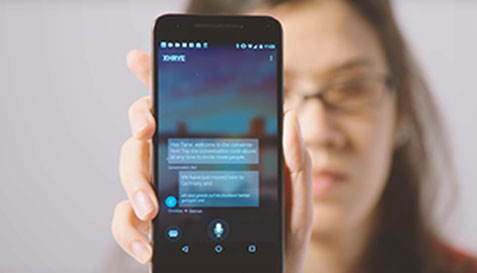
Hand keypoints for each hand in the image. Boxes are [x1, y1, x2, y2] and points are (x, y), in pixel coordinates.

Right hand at [111, 50, 313, 272]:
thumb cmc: (280, 240)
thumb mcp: (295, 201)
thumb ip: (294, 162)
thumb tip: (290, 115)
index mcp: (213, 150)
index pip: (181, 106)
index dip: (156, 78)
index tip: (139, 58)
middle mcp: (182, 166)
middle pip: (146, 132)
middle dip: (140, 123)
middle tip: (148, 129)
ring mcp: (166, 196)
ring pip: (130, 169)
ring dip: (134, 181)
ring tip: (153, 205)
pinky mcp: (155, 229)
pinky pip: (126, 221)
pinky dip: (129, 231)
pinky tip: (149, 244)